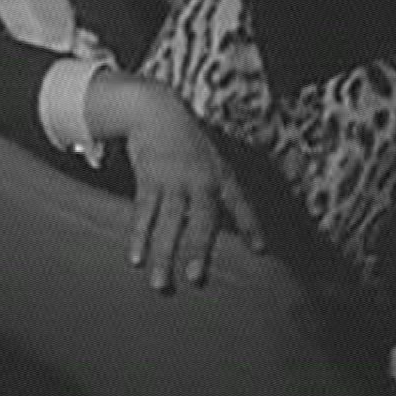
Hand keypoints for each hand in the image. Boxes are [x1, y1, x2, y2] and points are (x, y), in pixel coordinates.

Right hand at [122, 82, 263, 290]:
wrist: (155, 111)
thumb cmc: (186, 141)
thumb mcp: (212, 159)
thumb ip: (220, 189)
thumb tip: (232, 225)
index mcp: (220, 176)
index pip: (239, 204)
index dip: (250, 226)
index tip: (259, 251)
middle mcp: (199, 180)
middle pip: (201, 221)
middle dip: (198, 250)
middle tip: (194, 279)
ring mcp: (172, 180)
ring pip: (169, 223)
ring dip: (163, 254)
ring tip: (160, 283)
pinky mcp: (148, 179)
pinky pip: (144, 213)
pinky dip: (140, 236)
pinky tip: (136, 257)